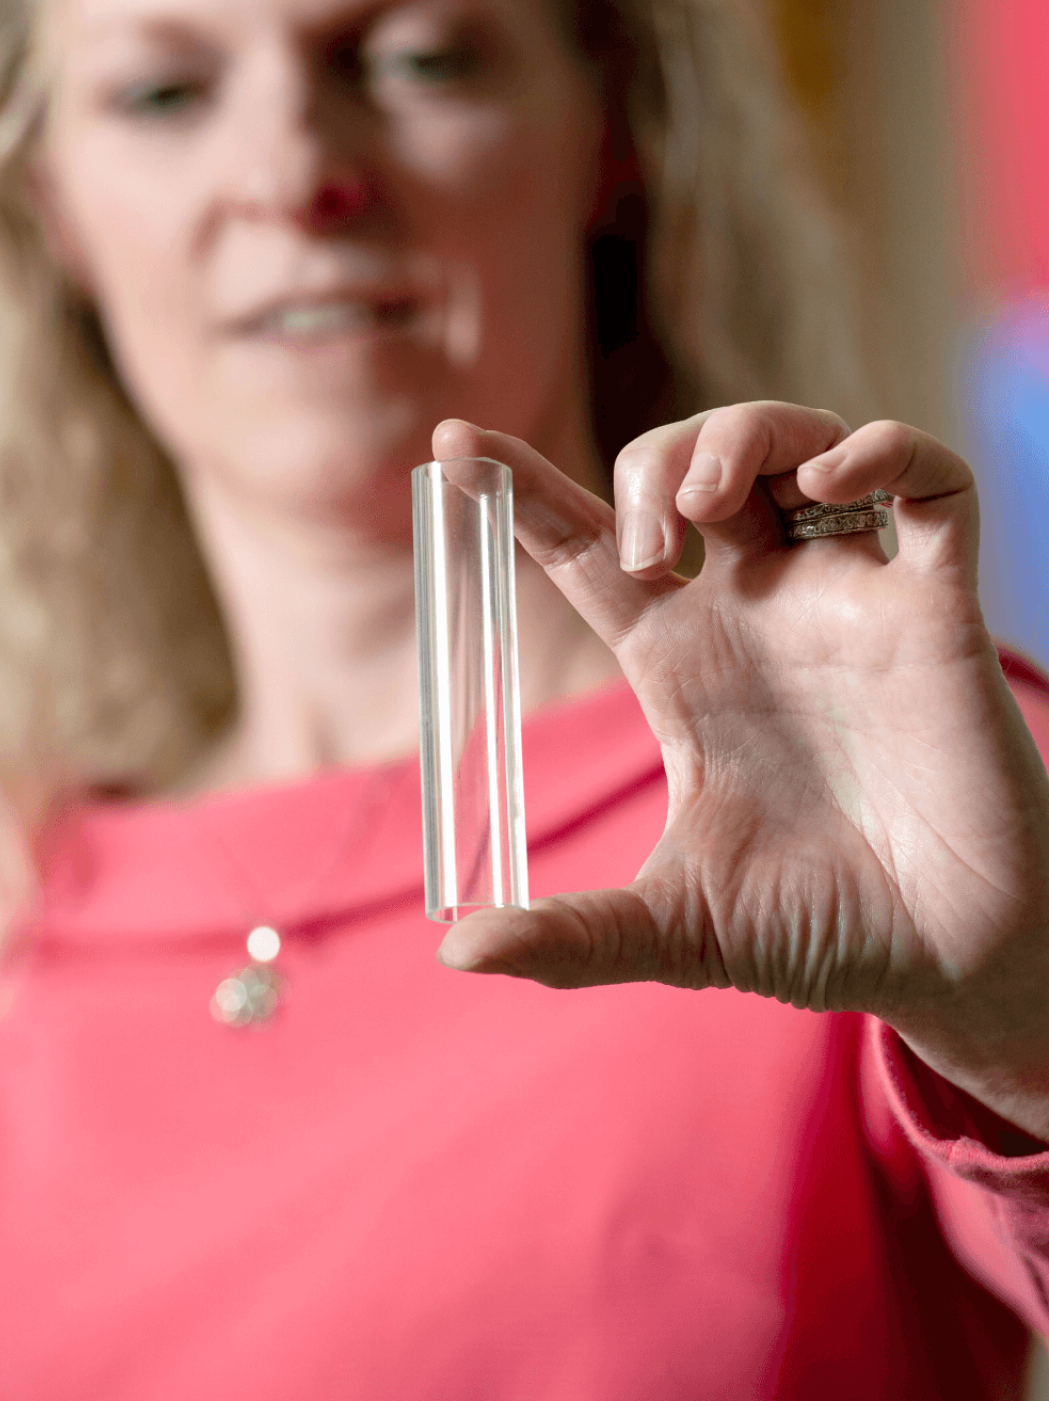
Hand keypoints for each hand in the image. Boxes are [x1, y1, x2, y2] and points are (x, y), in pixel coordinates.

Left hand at [435, 403, 1048, 1140]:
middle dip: (654, 465)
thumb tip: (455, 955)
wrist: (952, 966)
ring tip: (712, 500)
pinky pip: (930, 481)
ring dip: (743, 435)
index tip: (450, 440)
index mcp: (682, 659)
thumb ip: (571, 937)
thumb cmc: (821, 930)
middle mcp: (759, 607)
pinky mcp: (940, 604)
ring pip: (798, 440)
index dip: (520, 485)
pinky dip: (885, 449)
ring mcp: (849, 595)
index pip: (586, 543)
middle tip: (649, 544)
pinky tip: (832, 484)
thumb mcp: (675, 929)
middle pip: (690, 464)